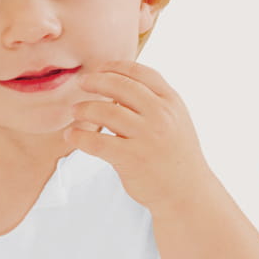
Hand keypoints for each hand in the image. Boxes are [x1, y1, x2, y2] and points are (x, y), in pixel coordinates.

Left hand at [66, 61, 211, 212]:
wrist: (187, 192)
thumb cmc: (176, 154)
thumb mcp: (176, 119)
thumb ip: (154, 100)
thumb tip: (118, 82)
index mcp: (171, 102)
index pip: (140, 72)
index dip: (115, 66)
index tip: (99, 69)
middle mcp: (160, 115)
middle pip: (120, 86)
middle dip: (96, 81)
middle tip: (81, 83)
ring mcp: (146, 137)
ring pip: (105, 111)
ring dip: (84, 108)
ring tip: (75, 111)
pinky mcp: (131, 158)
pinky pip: (97, 142)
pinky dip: (79, 136)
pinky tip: (71, 136)